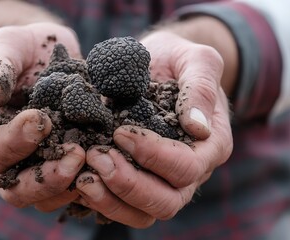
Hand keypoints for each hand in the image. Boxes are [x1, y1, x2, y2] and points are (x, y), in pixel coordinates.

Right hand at [0, 23, 84, 210]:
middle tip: (76, 155)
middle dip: (47, 179)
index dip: (14, 142)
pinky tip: (110, 164)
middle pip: (16, 190)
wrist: (48, 55)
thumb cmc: (21, 49)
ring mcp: (37, 164)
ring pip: (47, 197)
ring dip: (72, 185)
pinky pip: (74, 186)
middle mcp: (8, 156)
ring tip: (97, 160)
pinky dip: (91, 181)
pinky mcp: (63, 163)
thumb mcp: (5, 45)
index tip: (41, 119)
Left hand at [75, 31, 232, 227]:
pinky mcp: (140, 182)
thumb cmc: (177, 61)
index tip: (120, 132)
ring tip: (83, 178)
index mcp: (210, 145)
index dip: (153, 155)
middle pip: (166, 202)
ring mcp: (164, 181)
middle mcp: (191, 172)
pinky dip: (100, 201)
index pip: (186, 167)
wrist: (158, 67)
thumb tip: (198, 127)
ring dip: (111, 201)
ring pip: (144, 214)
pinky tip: (79, 183)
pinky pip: (123, 208)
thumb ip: (201, 86)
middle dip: (128, 184)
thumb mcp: (196, 59)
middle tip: (96, 158)